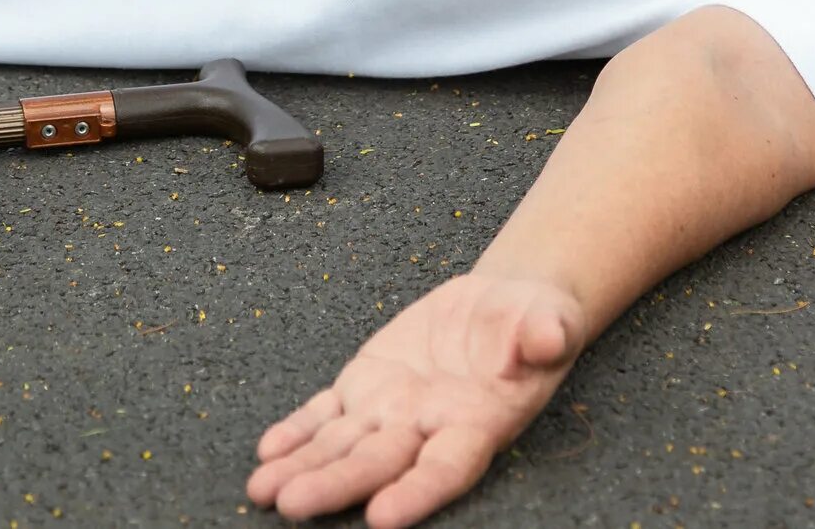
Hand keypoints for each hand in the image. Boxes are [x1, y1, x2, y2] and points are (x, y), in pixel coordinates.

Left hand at [247, 271, 585, 526]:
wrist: (505, 307)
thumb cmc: (535, 321)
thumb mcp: (551, 318)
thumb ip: (549, 332)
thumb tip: (550, 337)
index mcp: (478, 424)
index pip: (445, 468)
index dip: (416, 493)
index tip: (383, 516)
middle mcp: (427, 428)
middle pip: (378, 464)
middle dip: (336, 485)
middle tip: (293, 505)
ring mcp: (391, 411)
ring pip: (341, 446)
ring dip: (303, 468)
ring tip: (262, 491)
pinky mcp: (367, 386)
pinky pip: (325, 414)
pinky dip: (297, 432)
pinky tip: (268, 451)